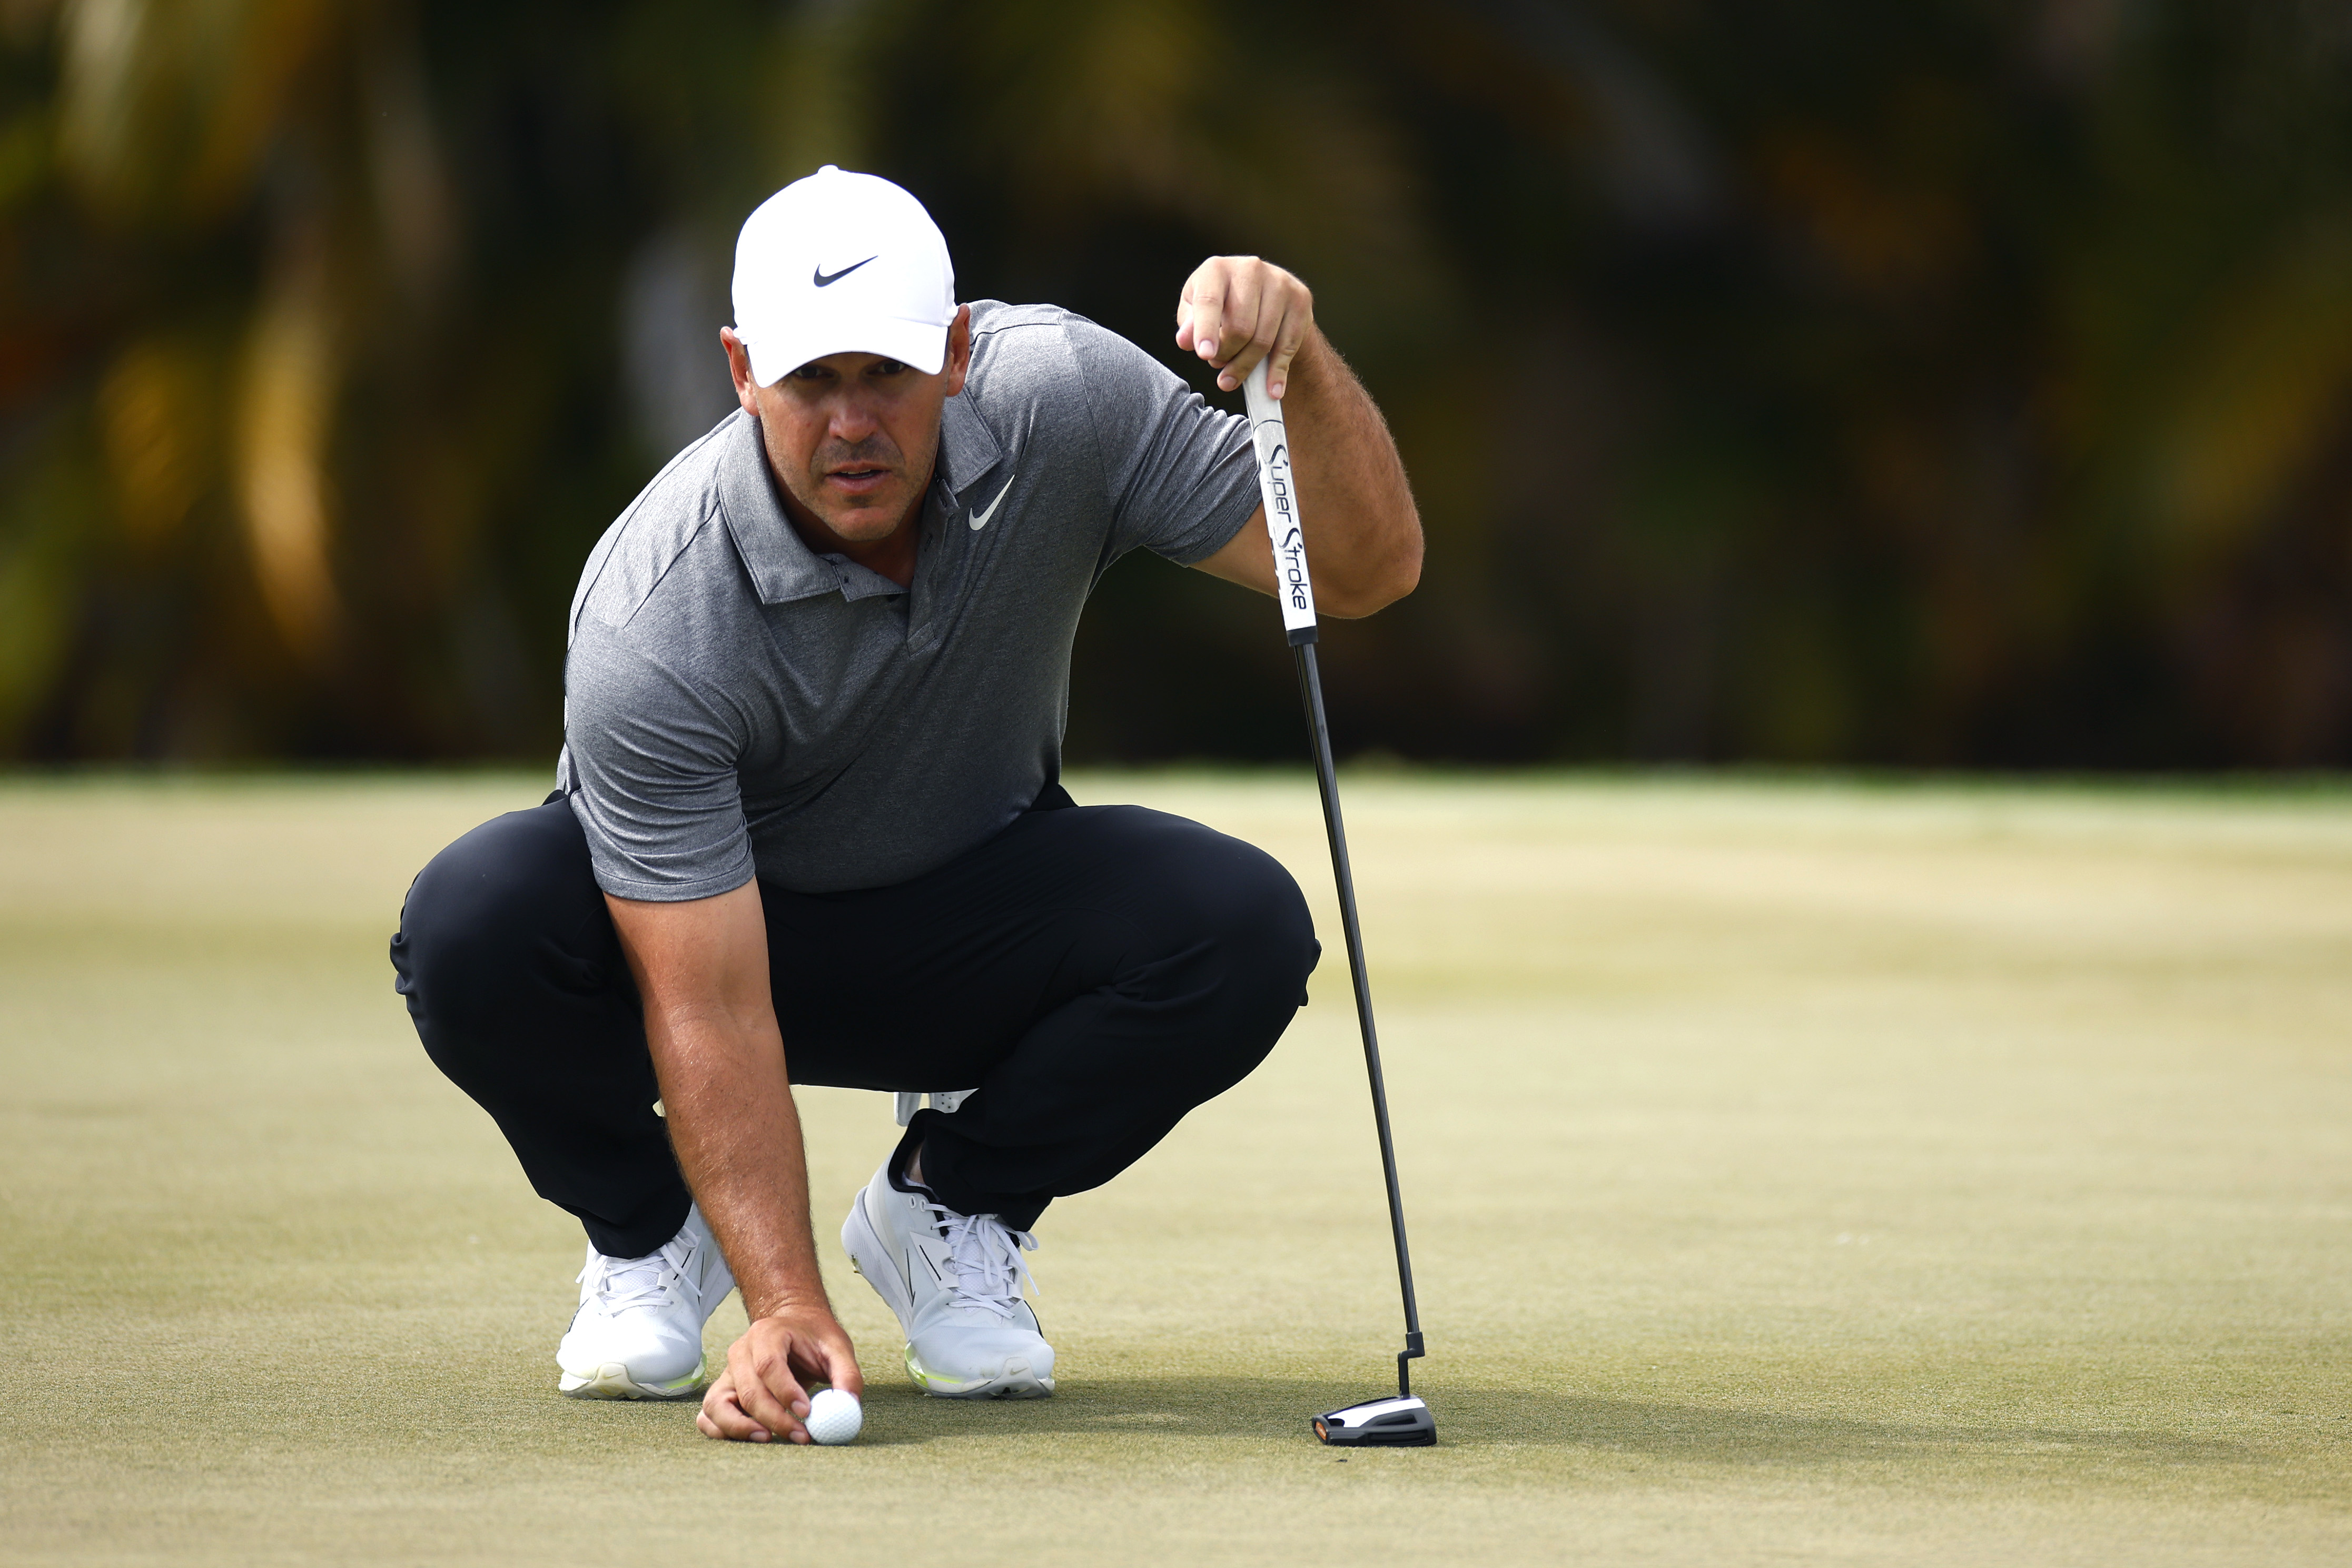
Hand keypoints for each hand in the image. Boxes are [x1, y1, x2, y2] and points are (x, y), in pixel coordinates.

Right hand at [696, 1305, 863, 1442]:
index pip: (769, 1366)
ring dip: (740, 1428)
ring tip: (769, 1440)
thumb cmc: (814, 1338)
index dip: (786, 1392)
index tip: (807, 1412)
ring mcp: (726, 1373)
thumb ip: (847, 1375)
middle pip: (749, 1391)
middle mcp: (740, 1352)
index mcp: (767, 1333)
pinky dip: (721, 1431)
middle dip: (775, 1419)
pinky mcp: (722, 1392)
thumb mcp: (837, 1348)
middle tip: (802, 1436)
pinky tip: (750, 1438)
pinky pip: (709, 1416)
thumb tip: (849, 1406)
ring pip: (718, 1406)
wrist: (791, 1327)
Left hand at [1175, 256, 1314, 397]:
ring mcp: (1279, 282)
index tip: (1205, 356)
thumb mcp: (1195, 309)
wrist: (1262, 293)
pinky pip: (1287, 345)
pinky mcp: (1300, 299)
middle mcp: (1250, 269)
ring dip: (1246, 367)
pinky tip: (1272, 390)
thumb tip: (1185, 340)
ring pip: (1263, 340)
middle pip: (1240, 326)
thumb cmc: (1221, 303)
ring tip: (1232, 376)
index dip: (1206, 331)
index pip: (1209, 302)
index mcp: (1216, 269)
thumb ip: (1189, 325)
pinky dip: (1278, 372)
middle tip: (1218, 365)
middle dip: (1227, 355)